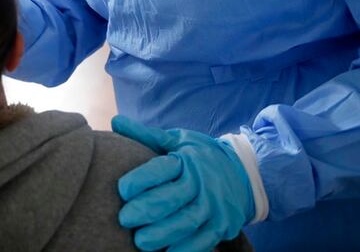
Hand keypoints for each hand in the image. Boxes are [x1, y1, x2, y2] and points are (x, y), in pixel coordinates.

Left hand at [112, 115, 254, 251]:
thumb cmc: (200, 156)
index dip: (141, 179)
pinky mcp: (222, 225)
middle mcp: (201, 183)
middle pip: (172, 198)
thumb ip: (146, 135)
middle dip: (147, 209)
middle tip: (124, 218)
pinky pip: (204, 240)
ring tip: (140, 241)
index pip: (161, 169)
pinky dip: (186, 248)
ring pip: (187, 222)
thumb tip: (115, 121)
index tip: (122, 189)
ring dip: (163, 234)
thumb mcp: (177, 140)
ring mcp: (214, 205)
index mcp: (187, 160)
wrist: (243, 172)